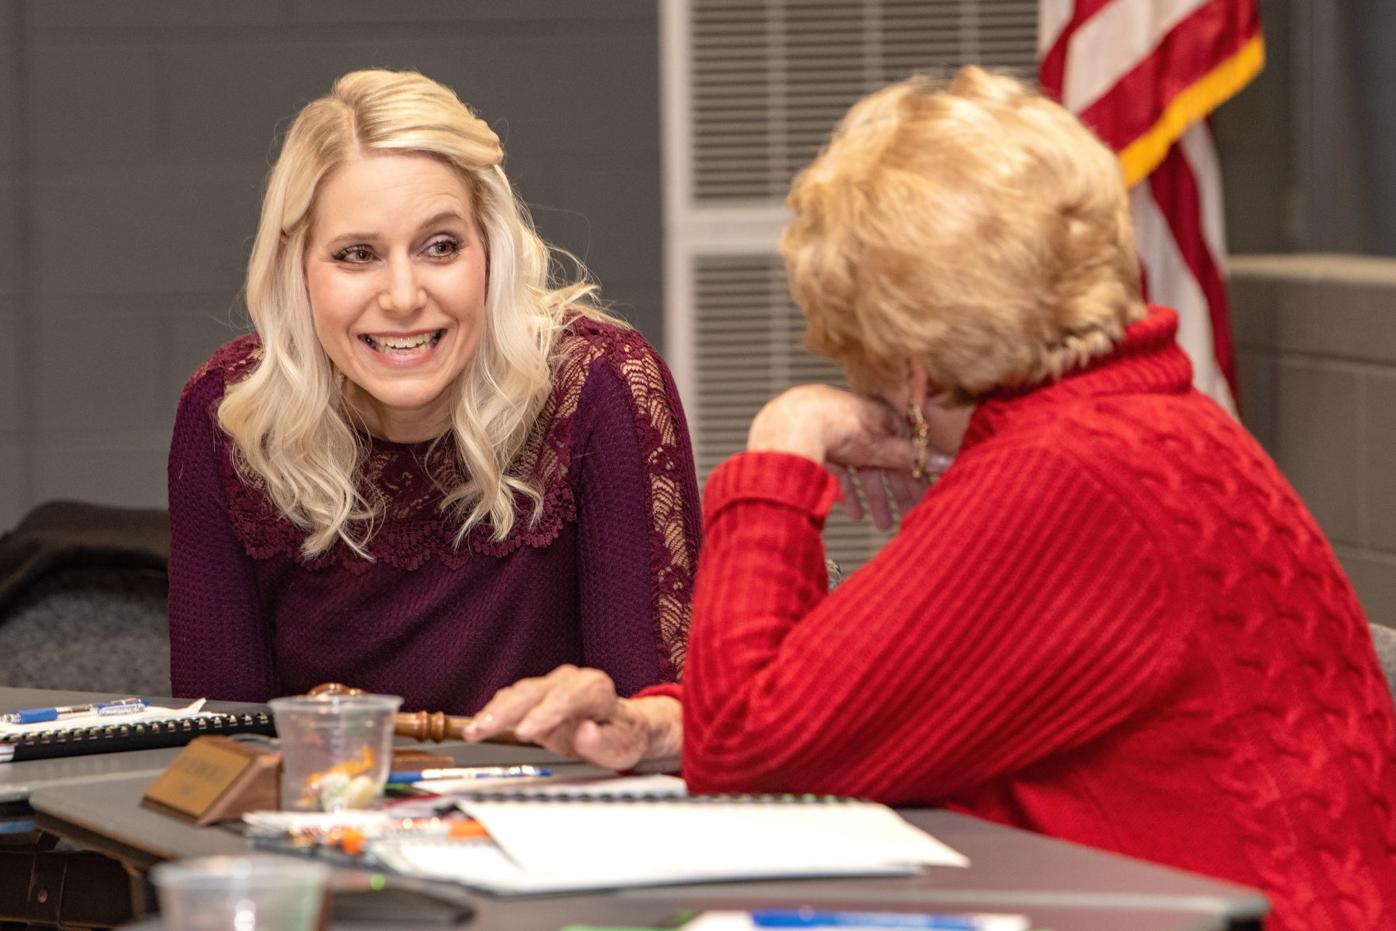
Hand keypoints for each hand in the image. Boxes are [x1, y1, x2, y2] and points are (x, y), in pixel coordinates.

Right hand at [465, 665, 681, 769]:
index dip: (543, 714)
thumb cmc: (621, 735)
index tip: (525, 733)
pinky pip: (511, 699)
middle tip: (483, 729)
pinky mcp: (535, 697)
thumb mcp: (622, 746)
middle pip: (534, 691)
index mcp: (595, 689)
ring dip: (494, 710)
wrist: (620, 725)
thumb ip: (603, 742)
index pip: (565, 697)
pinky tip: (478, 724)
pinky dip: (493, 711)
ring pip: (518, 692)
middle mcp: (570, 681)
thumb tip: (585, 733)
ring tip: (474, 730)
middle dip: (506, 710)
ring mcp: (550, 686)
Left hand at [747, 385, 920, 528]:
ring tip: (881, 525)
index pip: (903, 445)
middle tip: (906, 517)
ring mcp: (832, 432)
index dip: (914, 472)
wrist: (788, 425)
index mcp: (877, 414)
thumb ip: (911, 456)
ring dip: (872, 498)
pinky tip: (850, 512)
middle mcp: (855, 420)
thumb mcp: (880, 444)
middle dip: (895, 492)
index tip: (924, 496)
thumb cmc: (836, 425)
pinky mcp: (812, 445)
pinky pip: (835, 471)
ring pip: (859, 469)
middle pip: (882, 460)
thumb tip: (946, 461)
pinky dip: (845, 491)